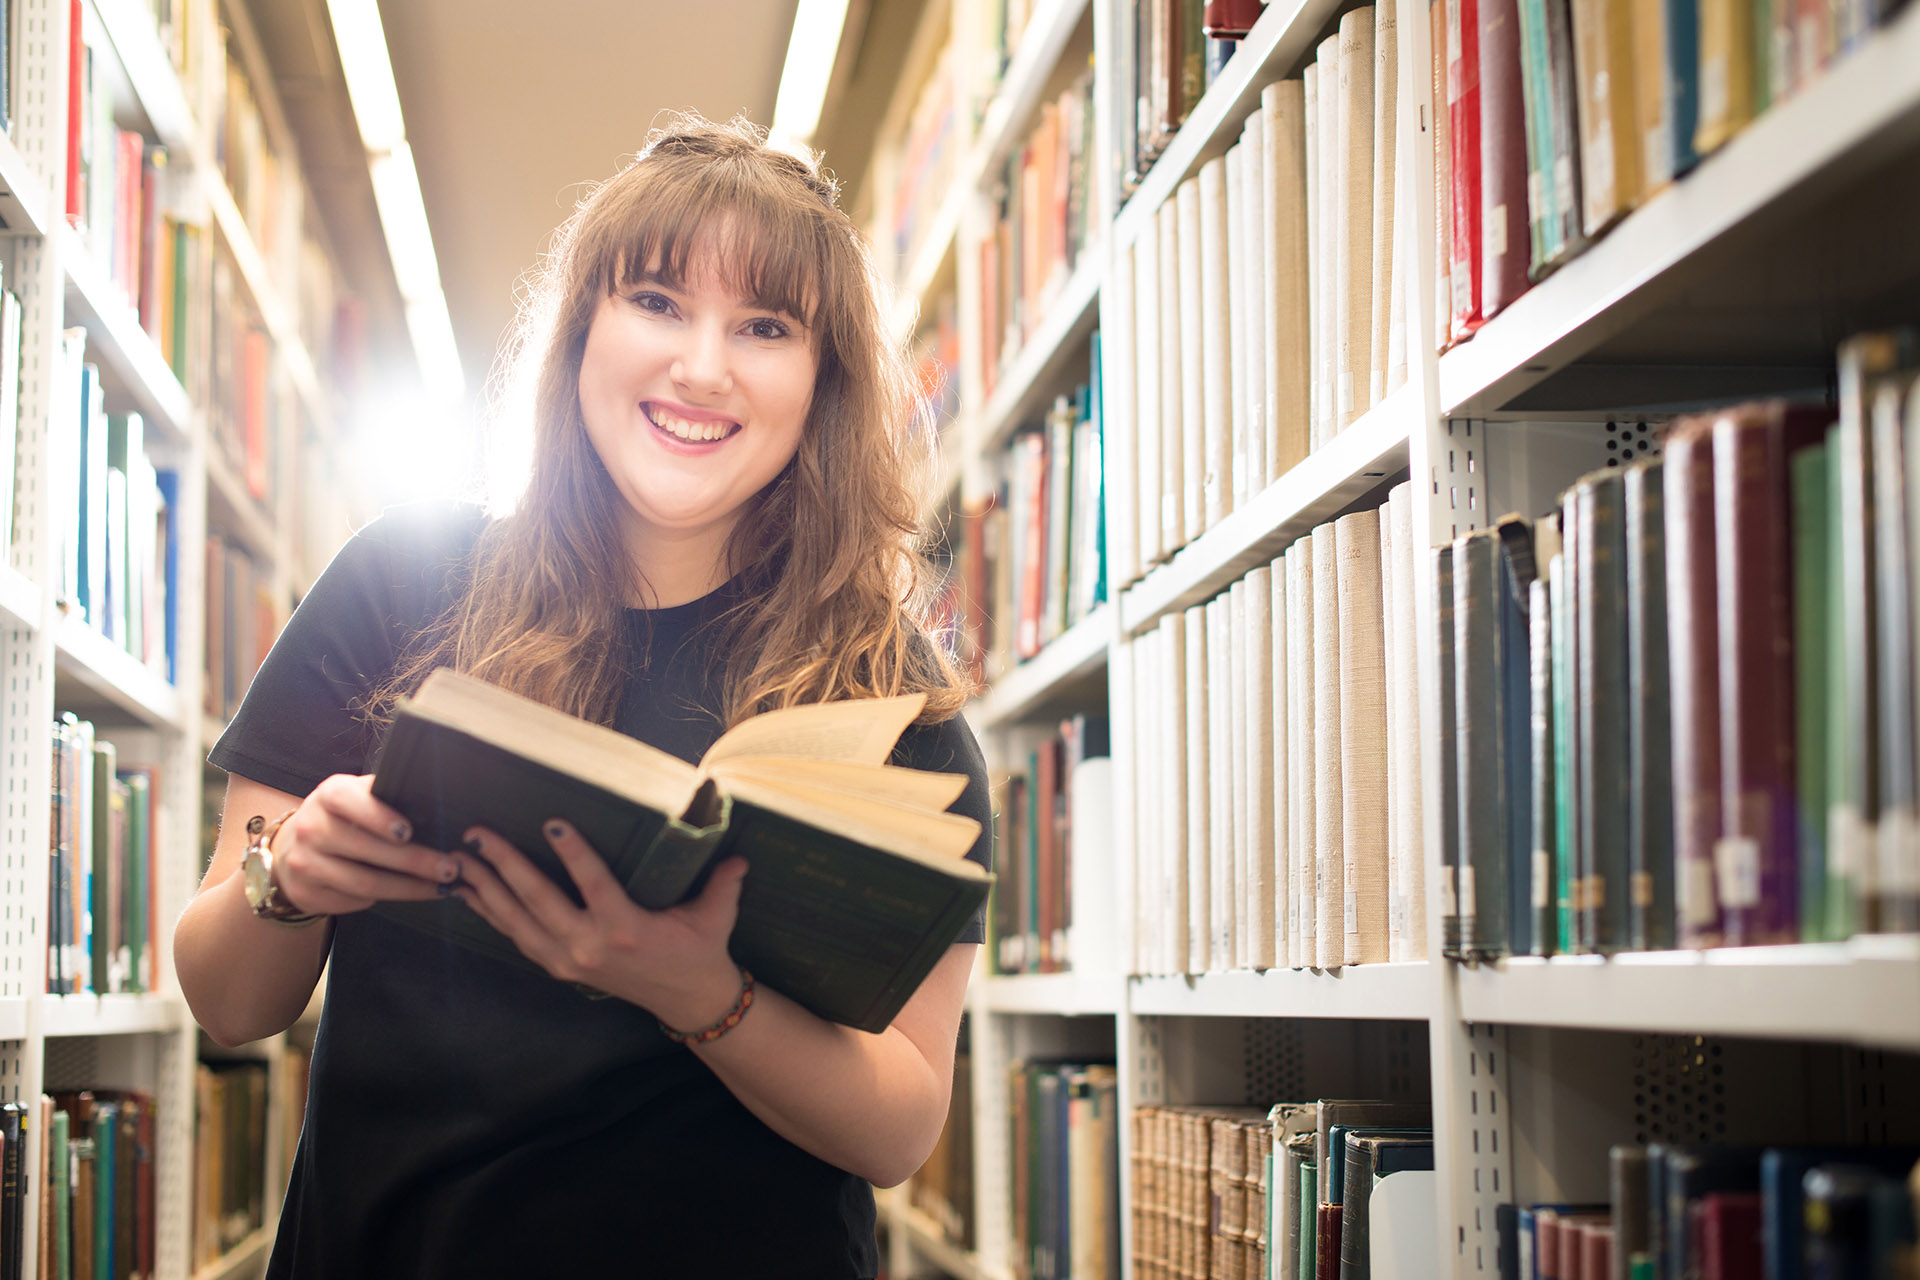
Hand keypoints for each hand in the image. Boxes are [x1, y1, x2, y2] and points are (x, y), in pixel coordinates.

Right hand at [266, 774, 460, 915]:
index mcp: (329, 796)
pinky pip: (353, 901)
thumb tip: (435, 805)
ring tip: (439, 887)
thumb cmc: (340, 817)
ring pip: (364, 883)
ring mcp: (304, 863)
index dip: (379, 817)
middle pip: (367, 849)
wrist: (293, 846)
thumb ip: (385, 796)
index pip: (349, 801)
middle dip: (415, 861)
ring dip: (408, 888)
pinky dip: (385, 900)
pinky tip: (407, 894)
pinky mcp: (306, 893)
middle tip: (449, 868)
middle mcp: (312, 828)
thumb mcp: (356, 796)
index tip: (409, 832)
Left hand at [452, 820, 748, 1025]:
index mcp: (626, 929)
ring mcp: (569, 960)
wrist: (685, 1000)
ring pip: (517, 920)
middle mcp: (590, 946)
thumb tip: (740, 854)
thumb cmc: (700, 949)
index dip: (573, 852)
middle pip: (538, 901)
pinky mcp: (559, 967)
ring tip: (459, 859)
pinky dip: (491, 914)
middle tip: (478, 834)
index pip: (593, 884)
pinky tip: (470, 893)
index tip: (552, 821)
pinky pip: (517, 937)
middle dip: (505, 865)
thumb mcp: (715, 917)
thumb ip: (724, 884)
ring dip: (486, 888)